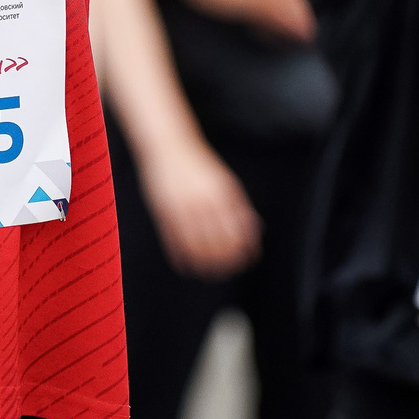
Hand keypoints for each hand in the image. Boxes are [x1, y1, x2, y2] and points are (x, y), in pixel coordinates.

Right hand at [137, 138, 260, 278]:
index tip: (246, 260)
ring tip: (209, 272)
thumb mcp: (226, 182)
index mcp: (221, 195)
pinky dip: (181, 259)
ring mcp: (181, 208)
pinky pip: (174, 244)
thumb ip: (240, 206)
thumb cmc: (199, 166)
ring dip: (204, 266)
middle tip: (227, 269)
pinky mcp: (163, 213)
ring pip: (195, 249)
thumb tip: (256, 229)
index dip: (244, 252)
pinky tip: (186, 265)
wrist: (168, 146)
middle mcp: (202, 203)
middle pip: (217, 245)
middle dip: (225, 263)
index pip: (237, 234)